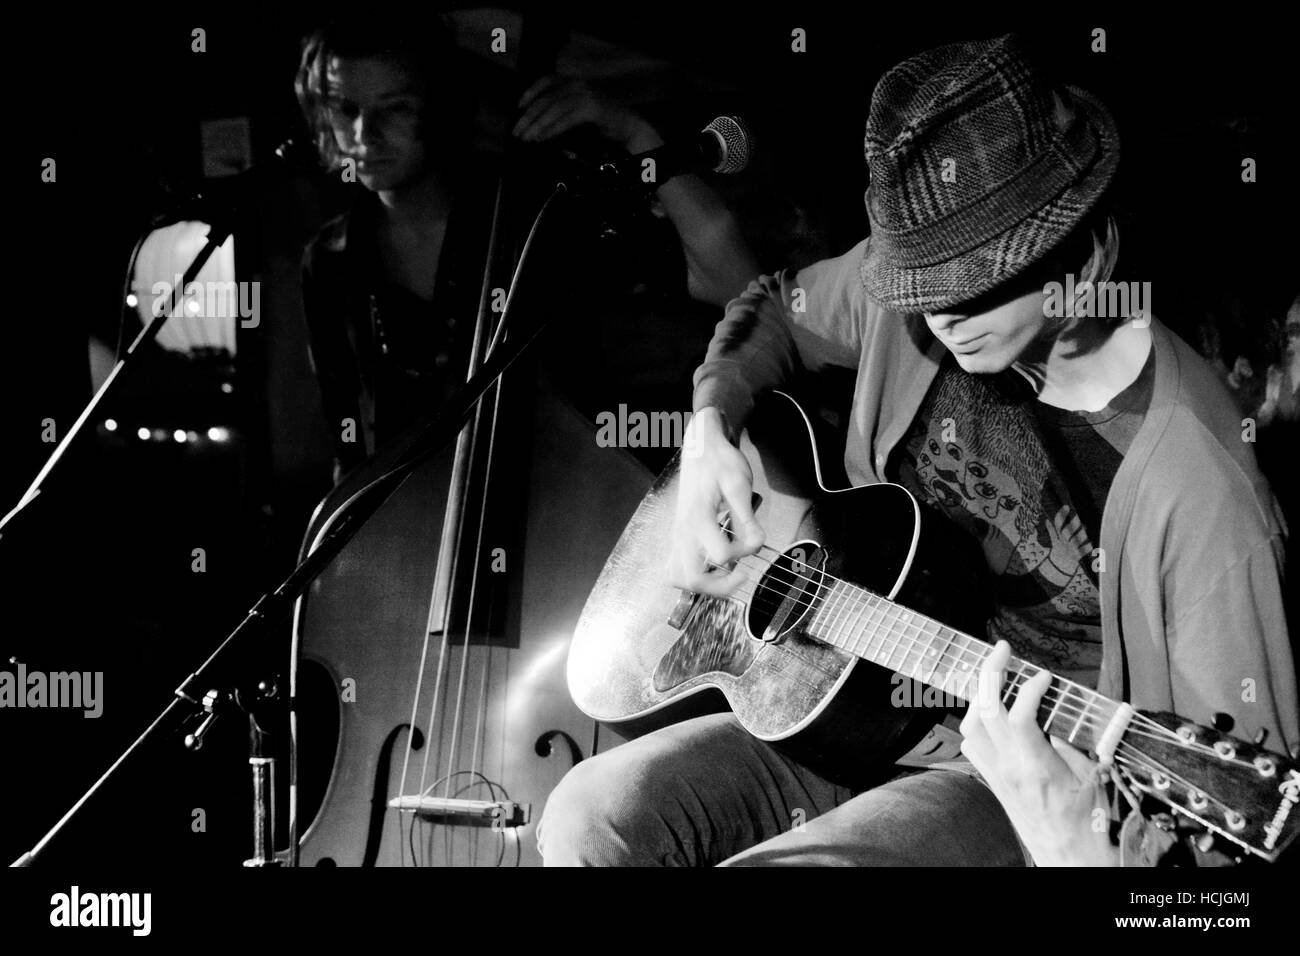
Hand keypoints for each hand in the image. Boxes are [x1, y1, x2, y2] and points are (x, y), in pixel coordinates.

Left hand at [513, 75, 661, 153]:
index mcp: (574, 81)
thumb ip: (561, 109)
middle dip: (529, 117)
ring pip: (554, 109)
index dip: (531, 92)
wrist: (627, 125)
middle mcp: (578, 84)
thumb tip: (536, 120)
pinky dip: (552, 130)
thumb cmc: (601, 119)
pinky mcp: (591, 109)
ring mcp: (585, 95)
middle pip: (547, 99)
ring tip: (528, 137)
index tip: (519, 106)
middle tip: (518, 131)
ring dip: (538, 125)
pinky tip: (543, 137)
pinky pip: (566, 120)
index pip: (547, 81)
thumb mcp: (578, 108)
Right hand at [668, 407, 764, 596]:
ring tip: (726, 573)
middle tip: (740, 573)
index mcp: (698, 517)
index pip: (721, 555)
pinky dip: (693, 576)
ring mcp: (677, 535)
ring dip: (704, 584)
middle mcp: (683, 530)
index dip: (744, 554)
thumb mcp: (740, 484)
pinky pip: (676, 568)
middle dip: (719, 585)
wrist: (701, 447)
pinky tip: (712, 566)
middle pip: (691, 578)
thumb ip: (747, 519)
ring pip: (678, 578)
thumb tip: (757, 544)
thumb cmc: (720, 463)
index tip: (755, 539)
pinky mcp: (678, 536)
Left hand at [959, 640, 1118, 865]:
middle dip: (990, 673)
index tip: (1043, 675)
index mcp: (1036, 768)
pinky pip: (971, 743)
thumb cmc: (1087, 821)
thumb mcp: (1092, 777)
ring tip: (997, 678)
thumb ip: (1076, 742)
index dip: (1029, 688)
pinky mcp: (990, 779)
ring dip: (979, 696)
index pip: (1018, 716)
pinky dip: (977, 721)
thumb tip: (1064, 713)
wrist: (1068, 855)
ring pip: (970, 725)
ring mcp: (994, 774)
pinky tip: (993, 713)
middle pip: (985, 710)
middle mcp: (1008, 769)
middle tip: (1002, 650)